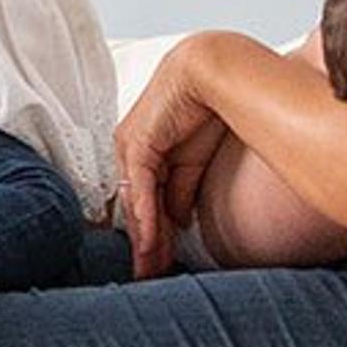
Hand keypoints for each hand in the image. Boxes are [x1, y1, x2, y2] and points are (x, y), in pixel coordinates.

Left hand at [116, 35, 240, 277]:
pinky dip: (145, 214)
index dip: (152, 233)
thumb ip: (181, 187)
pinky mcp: (137, 140)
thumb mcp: (194, 159)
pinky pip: (140, 186)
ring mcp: (130, 144)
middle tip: (149, 275)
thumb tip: (177, 219)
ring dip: (143, 237)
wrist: (216, 70)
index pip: (144, 200)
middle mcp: (131, 148)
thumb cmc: (211, 106)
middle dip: (144, 243)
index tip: (158, 262)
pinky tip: (150, 240)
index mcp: (144, 151)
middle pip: (135, 205)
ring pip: (134, 200)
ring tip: (149, 268)